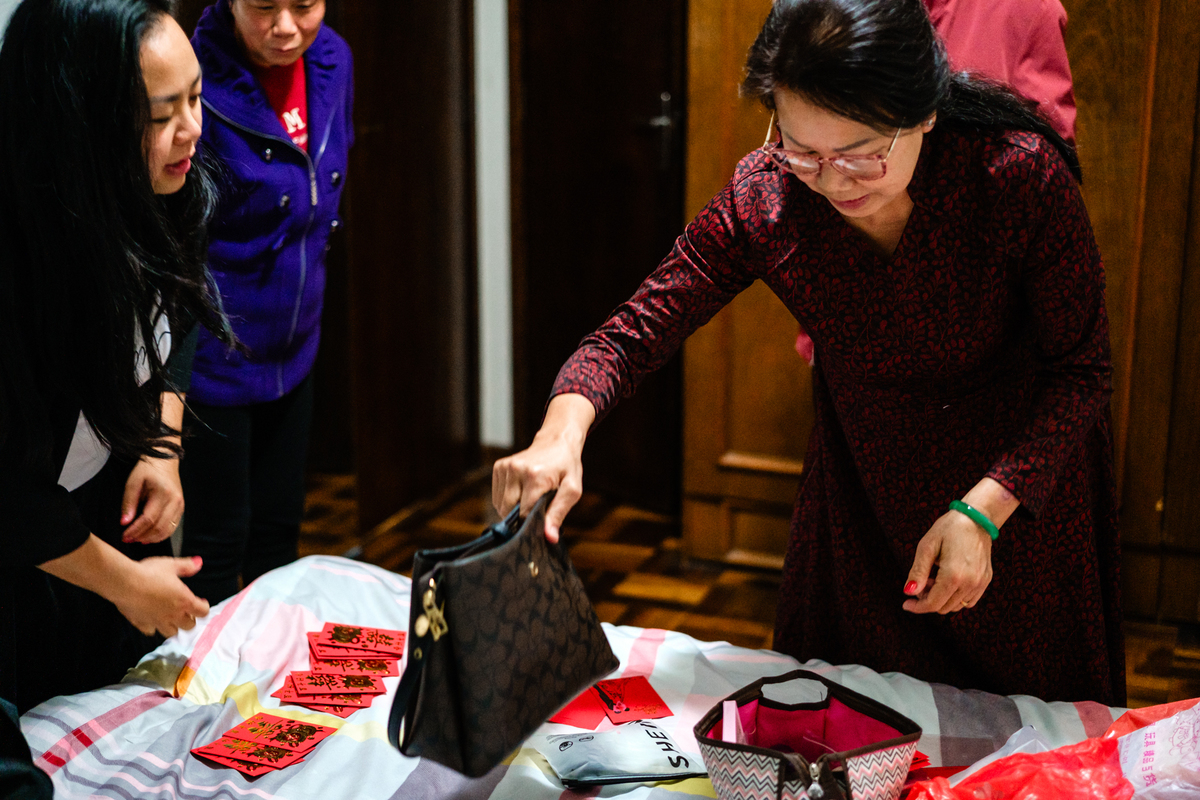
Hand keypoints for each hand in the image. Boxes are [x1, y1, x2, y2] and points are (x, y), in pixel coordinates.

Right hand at [111, 555, 209, 636]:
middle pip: (189, 626)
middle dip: (190, 619)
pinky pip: (151, 631)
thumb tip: (199, 563)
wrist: (125, 583)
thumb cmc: (149, 573)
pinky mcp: (142, 624)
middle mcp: (173, 615)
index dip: (203, 607)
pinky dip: (153, 627)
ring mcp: (157, 622)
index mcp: (185, 601)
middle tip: (186, 610)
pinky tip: (151, 619)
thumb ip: (186, 566)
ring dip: (173, 626)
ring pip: (171, 633)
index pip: (203, 612)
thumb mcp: (171, 565)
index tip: (201, 602)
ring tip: (171, 618)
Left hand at [121, 455, 183, 543]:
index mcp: (163, 493)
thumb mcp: (133, 482)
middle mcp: (175, 500)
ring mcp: (180, 505)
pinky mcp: (181, 508)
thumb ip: (129, 503)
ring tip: (138, 539)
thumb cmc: (147, 469)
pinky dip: (161, 534)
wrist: (165, 460)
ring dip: (152, 538)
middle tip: (128, 539)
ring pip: (168, 530)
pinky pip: (172, 526)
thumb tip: (124, 522)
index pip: (149, 519)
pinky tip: (149, 536)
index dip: (135, 530)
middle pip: (159, 527)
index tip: (124, 536)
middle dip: (142, 536)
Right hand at [492, 394, 594, 541]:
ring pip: (500, 505)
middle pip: (509, 511)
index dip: (532, 523)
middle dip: (521, 517)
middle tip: (537, 510)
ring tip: (530, 498)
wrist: (556, 442)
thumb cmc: (567, 468)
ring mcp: (505, 467)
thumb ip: (559, 514)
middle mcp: (516, 469)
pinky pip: (497, 496)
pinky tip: (521, 492)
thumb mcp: (572, 490)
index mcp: (536, 476)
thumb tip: (549, 537)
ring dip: (513, 509)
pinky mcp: (498, 467)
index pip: (525, 513)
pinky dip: (507, 500)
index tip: (541, 523)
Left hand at [902, 510, 993, 613]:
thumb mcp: (927, 547)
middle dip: (928, 599)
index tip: (906, 604)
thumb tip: (909, 592)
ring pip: (956, 606)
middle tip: (922, 582)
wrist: (976, 518)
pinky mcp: (986, 580)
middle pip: (944, 607)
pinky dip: (956, 597)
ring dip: (942, 598)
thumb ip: (918, 572)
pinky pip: (969, 600)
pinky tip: (948, 580)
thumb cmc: (949, 529)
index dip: (917, 607)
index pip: (933, 604)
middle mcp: (970, 583)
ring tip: (935, 578)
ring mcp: (980, 583)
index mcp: (953, 576)